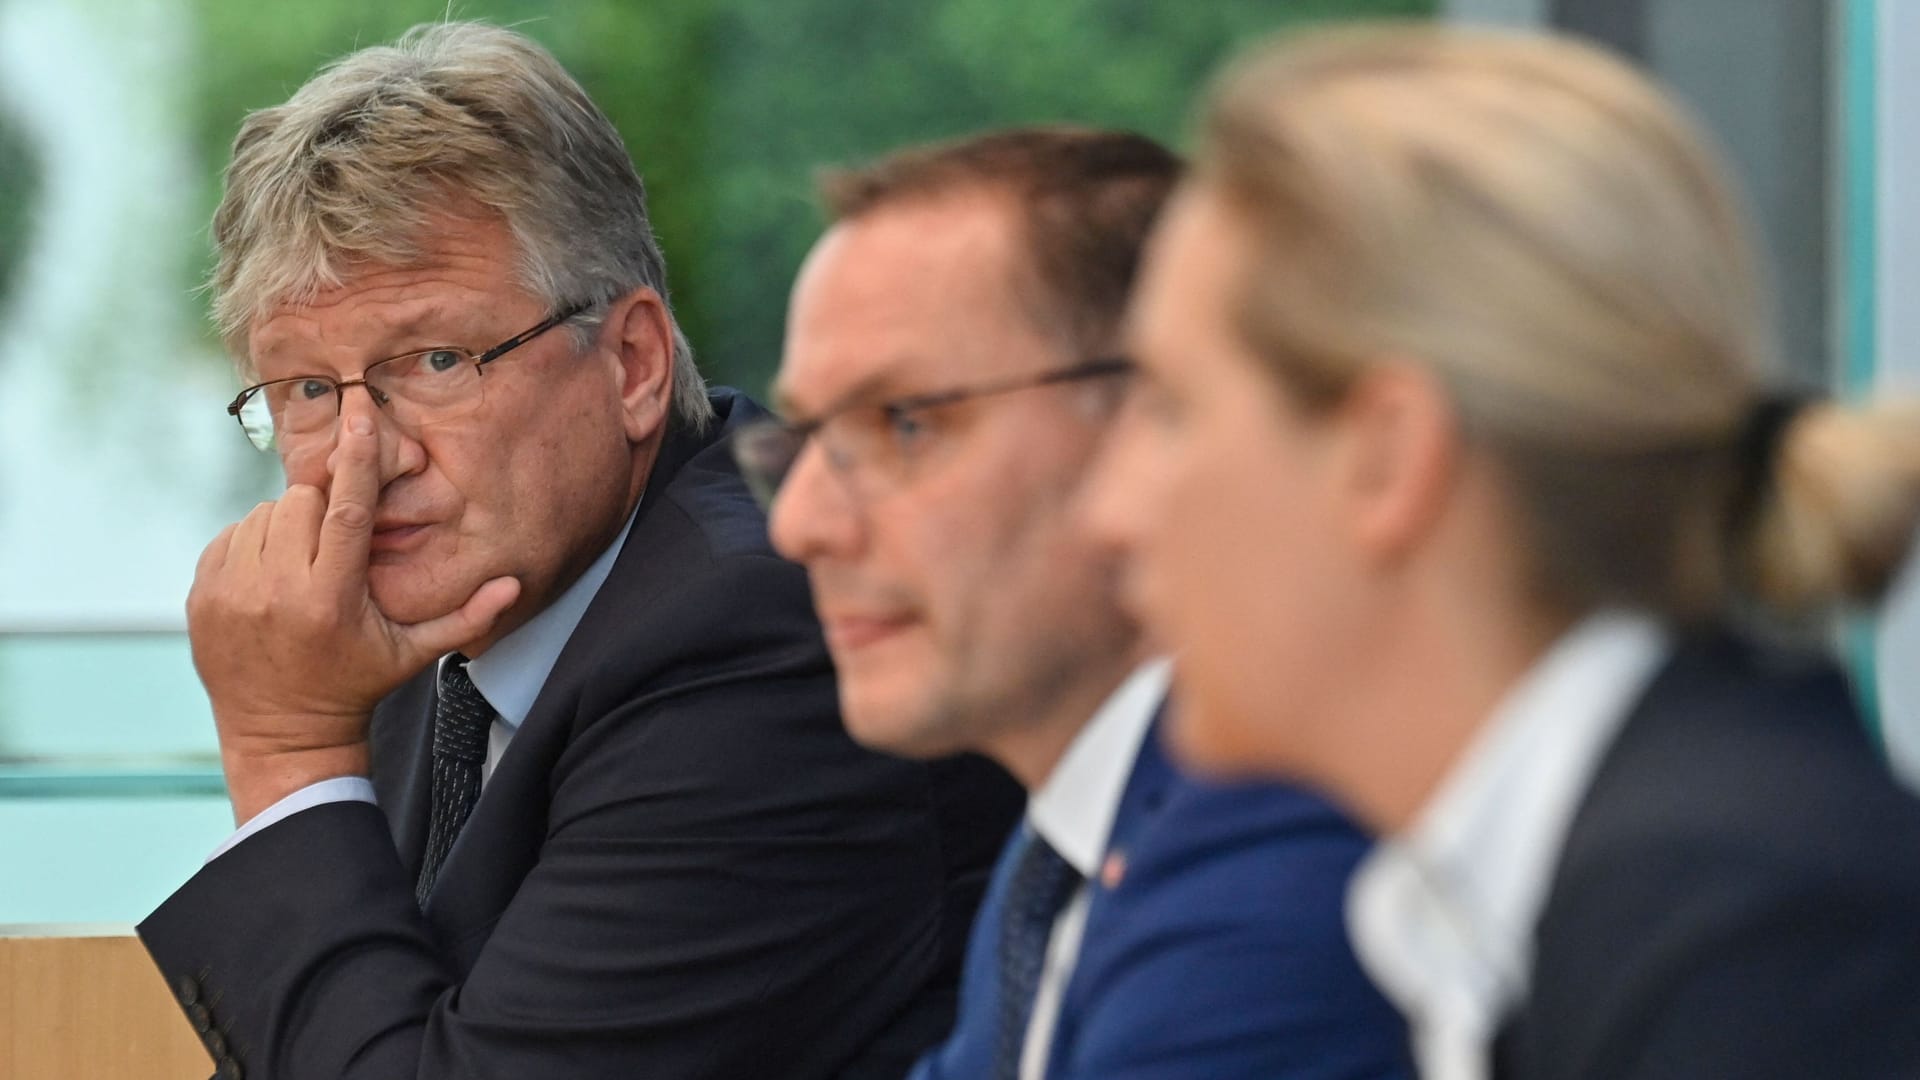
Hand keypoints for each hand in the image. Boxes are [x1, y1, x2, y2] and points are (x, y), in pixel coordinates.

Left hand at [189, 414, 520, 821]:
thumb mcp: (413, 655)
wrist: (280, 731)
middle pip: (302, 502)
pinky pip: (233, 535)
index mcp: (330, 599)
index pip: (344, 510)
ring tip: (307, 563)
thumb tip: (515, 584)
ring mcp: (232, 593)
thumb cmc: (355, 685)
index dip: (355, 457)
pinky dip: (257, 541)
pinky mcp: (204, 595)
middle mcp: (276, 592)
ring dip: (290, 524)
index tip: (358, 410)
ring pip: (265, 514)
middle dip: (324, 504)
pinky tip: (276, 573)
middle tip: (337, 537)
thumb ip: (465, 617)